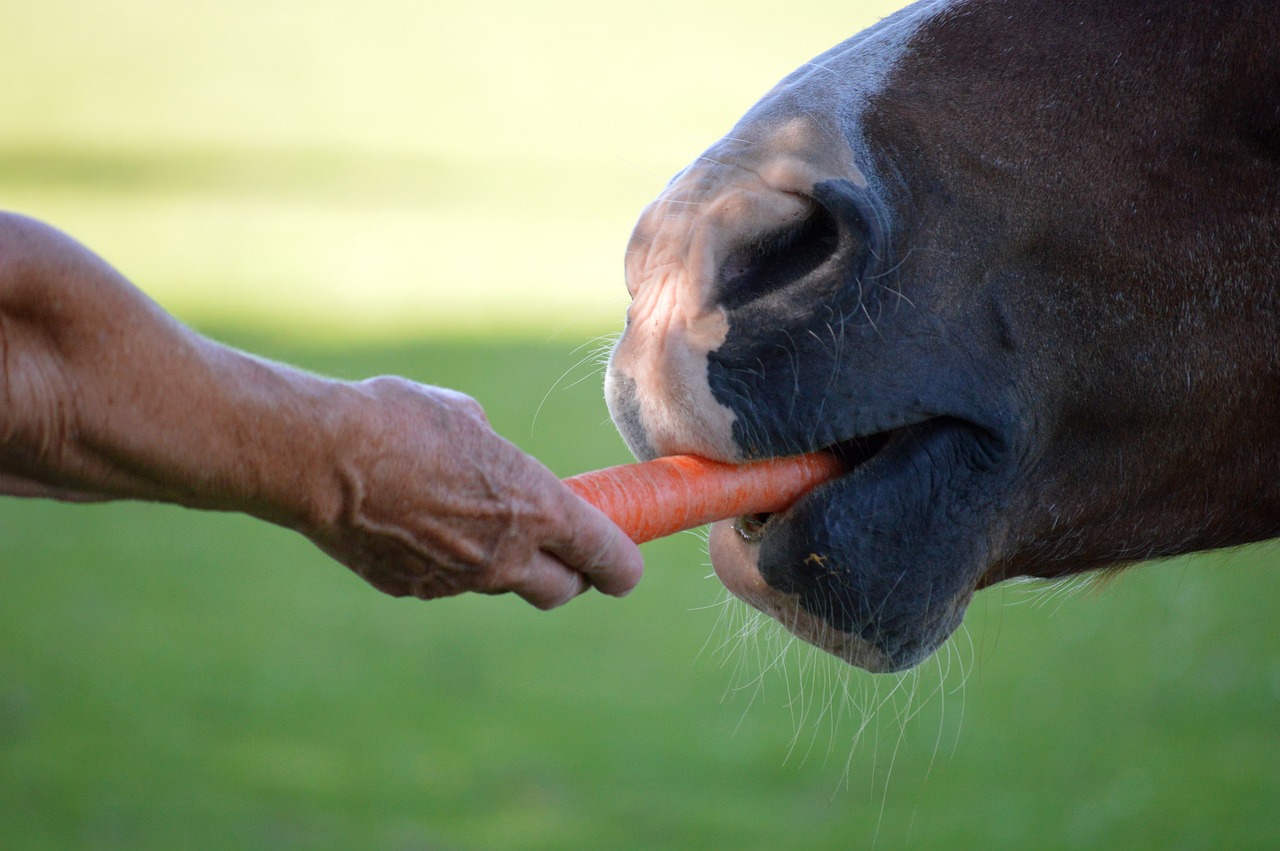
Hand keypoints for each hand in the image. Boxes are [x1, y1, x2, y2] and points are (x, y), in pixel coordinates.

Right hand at [303, 377, 644, 608]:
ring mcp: (459, 580)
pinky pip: (448, 581)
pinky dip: (447, 561)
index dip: (623, 565)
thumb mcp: (467, 418)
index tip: (625, 563)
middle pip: (563, 590)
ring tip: (467, 516)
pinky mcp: (415, 589)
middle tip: (559, 548)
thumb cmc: (399, 420)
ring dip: (502, 562)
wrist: (320, 456)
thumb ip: (496, 452)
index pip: (609, 558)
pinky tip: (417, 523)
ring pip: (502, 585)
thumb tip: (491, 455)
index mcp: (537, 508)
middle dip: (570, 574)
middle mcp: (506, 556)